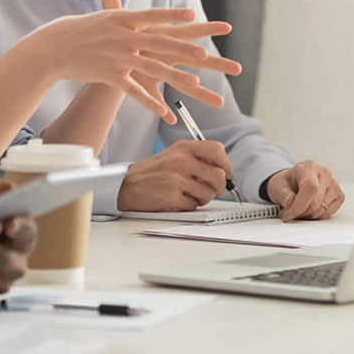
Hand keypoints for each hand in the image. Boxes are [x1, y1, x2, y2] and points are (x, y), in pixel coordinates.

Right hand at [31, 0, 228, 122]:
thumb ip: (119, 11)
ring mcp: (118, 56)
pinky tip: (165, 112)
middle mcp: (123, 36)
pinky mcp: (110, 75)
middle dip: (184, 49)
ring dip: (176, 77)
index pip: (153, 15)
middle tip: (204, 54)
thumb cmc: (78, 30)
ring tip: (195, 84)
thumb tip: (128, 0)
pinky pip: (134, 91)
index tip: (193, 16)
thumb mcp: (101, 17)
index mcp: (123, 19)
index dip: (173, 16)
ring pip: (152, 68)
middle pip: (159, 43)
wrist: (54, 47)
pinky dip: (150, 102)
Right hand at [117, 139, 234, 210]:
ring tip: (191, 194)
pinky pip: (194, 205)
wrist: (127, 184)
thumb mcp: (174, 154)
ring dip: (203, 198)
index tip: (225, 173)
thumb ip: (197, 157)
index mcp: (183, 147)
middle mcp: (181, 160)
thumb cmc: (153, 171)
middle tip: (211, 189)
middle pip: (219, 176)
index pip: (217, 150)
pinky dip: (189, 205)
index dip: (226, 165)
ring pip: (209, 193)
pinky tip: (179, 199)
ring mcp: (176, 178)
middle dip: (219, 187)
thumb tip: (223, 170)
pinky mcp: (171, 196)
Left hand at [266, 162, 344, 220]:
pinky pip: (328, 214)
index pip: (310, 187)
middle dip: (300, 213)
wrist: (294, 182)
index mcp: (308, 167)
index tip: (289, 214)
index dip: (299, 205)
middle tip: (289, 213)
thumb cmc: (286, 183)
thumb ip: (283, 194)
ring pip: (322, 211)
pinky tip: (308, 209)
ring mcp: (334, 185)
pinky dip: (316, 217)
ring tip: (297, 210)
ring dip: (307, 216)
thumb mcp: (278, 186)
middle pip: (316, 203)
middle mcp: (324, 174)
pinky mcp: (339, 196)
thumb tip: (290, 203)